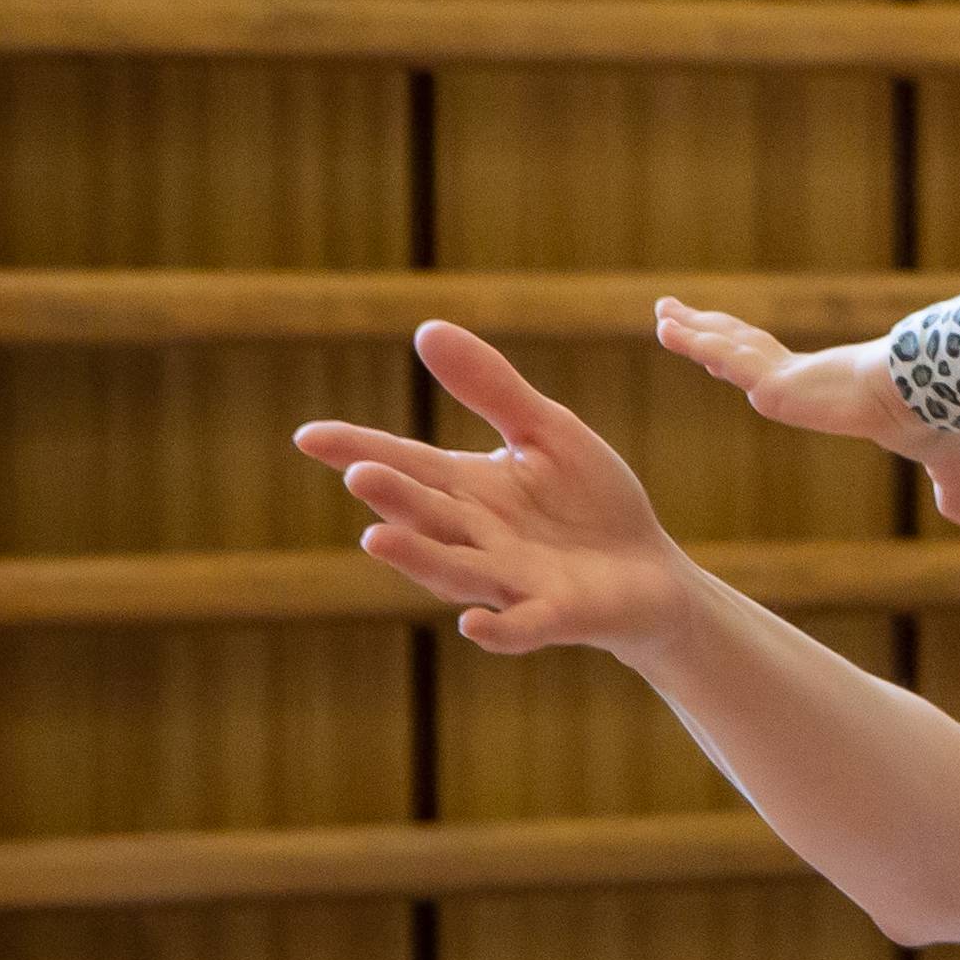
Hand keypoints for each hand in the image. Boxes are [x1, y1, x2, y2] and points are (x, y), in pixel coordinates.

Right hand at [296, 321, 706, 660]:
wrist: (651, 572)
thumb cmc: (590, 501)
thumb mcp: (546, 432)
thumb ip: (492, 389)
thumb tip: (426, 329)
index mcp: (469, 490)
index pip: (406, 464)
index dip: (358, 450)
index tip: (309, 436)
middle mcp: (477, 539)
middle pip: (426, 516)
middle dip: (393, 498)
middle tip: (359, 475)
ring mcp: (512, 581)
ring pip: (456, 570)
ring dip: (419, 557)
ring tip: (376, 537)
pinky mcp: (557, 615)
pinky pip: (522, 627)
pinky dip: (499, 630)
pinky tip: (473, 624)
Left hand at [654, 301, 959, 523]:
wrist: (927, 396)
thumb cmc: (932, 414)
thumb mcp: (938, 456)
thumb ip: (947, 484)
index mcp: (826, 386)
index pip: (774, 366)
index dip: (744, 354)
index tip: (720, 344)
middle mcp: (800, 374)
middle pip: (741, 346)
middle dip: (708, 329)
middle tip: (674, 312)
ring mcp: (786, 376)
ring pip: (727, 348)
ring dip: (692, 331)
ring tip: (661, 313)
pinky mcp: (777, 381)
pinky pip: (726, 358)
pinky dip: (695, 342)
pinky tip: (667, 329)